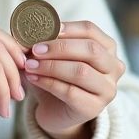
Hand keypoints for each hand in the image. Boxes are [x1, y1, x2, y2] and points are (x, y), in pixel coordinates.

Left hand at [25, 21, 125, 138]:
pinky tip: (33, 78)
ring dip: (51, 66)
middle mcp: (114, 67)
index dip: (67, 28)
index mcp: (107, 47)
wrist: (56, 110)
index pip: (90, 30)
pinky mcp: (94, 108)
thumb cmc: (56, 76)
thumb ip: (43, 43)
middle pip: (91, 50)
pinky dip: (48, 82)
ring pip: (81, 72)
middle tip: (35, 49)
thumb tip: (25, 33)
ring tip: (29, 65)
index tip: (44, 30)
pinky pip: (71, 92)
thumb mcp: (51, 56)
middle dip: (60, 48)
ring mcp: (107, 89)